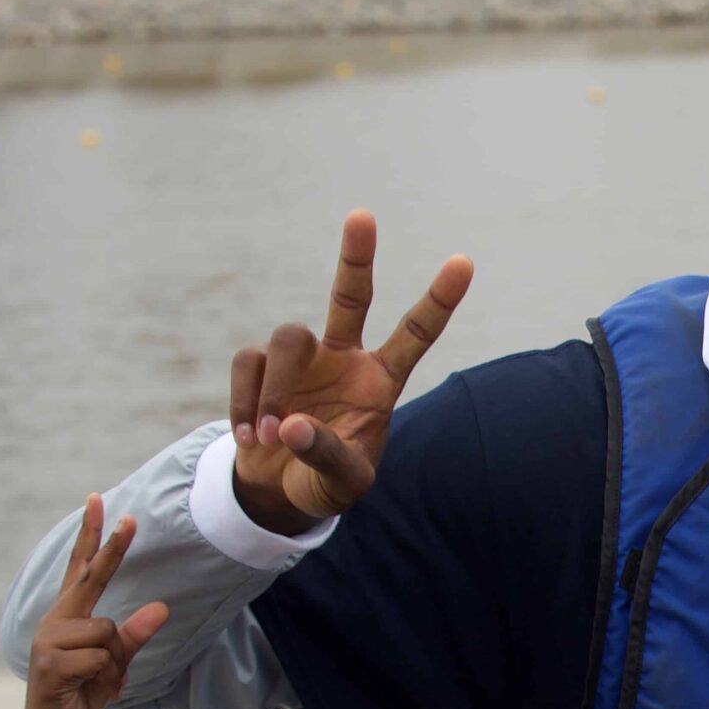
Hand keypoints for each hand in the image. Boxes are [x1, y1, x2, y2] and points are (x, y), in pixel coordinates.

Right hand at [18, 494, 170, 708]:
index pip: (81, 567)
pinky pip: (100, 659)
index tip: (98, 500)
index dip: (92, 536)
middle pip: (90, 577)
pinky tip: (86, 690)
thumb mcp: (114, 663)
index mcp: (68, 615)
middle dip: (111, 548)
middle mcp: (55, 620)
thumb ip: (134, 635)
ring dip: (114, 662)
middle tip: (131, 516)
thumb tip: (162, 607)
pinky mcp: (50, 664)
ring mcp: (48, 640)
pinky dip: (104, 677)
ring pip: (108, 633)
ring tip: (97, 681)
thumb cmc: (82, 692)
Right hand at [228, 211, 473, 533]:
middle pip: (350, 296)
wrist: (280, 492)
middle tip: (363, 215)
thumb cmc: (325, 484)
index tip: (464, 263)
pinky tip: (250, 440)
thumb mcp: (341, 483)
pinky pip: (249, 362)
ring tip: (270, 435)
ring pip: (287, 337)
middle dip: (356, 257)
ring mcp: (303, 358)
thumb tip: (290, 425)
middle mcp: (345, 358)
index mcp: (381, 381)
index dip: (438, 300)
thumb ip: (324, 456)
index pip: (416, 334)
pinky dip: (244, 401)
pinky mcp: (261, 365)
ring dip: (275, 387)